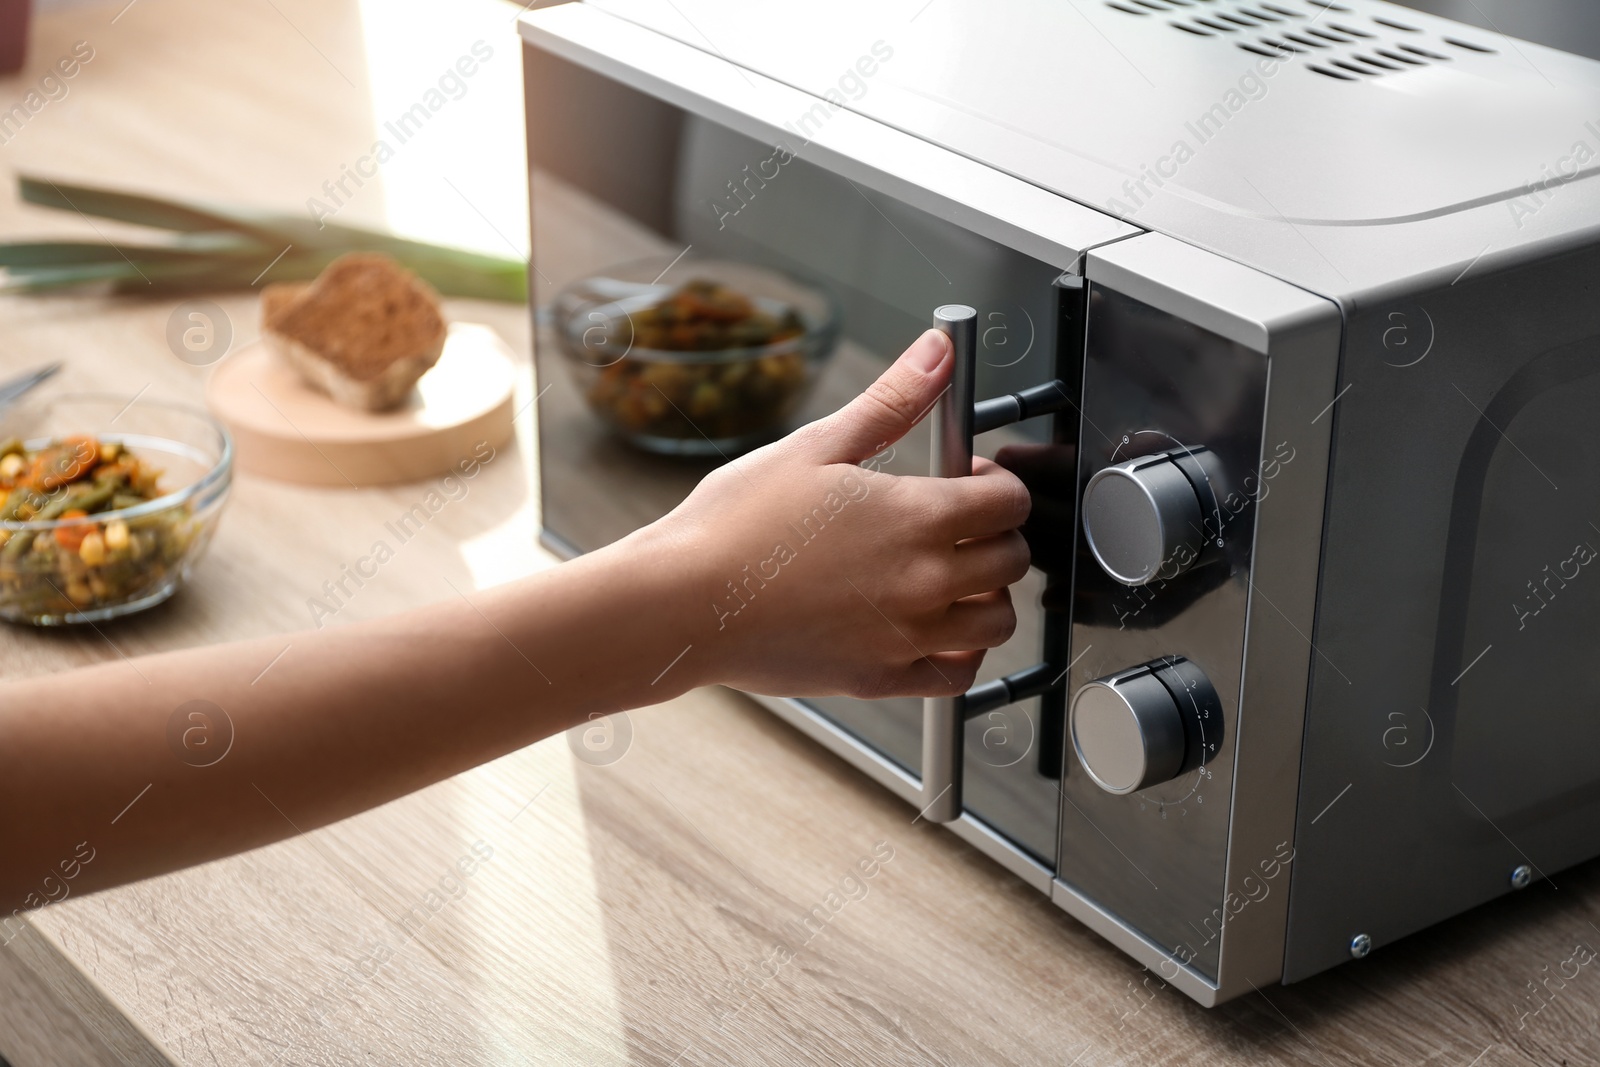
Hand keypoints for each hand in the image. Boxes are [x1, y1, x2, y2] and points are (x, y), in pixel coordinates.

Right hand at [658, 328, 1031, 699]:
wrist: (684, 603)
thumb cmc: (736, 526)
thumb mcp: (816, 447)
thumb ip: (891, 400)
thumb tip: (938, 351)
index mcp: (916, 517)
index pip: (1009, 502)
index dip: (995, 483)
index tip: (965, 480)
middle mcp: (925, 581)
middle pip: (1012, 559)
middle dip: (995, 533)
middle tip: (955, 523)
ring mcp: (906, 636)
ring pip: (997, 621)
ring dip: (988, 594)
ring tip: (950, 575)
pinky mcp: (881, 677)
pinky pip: (958, 675)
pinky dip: (962, 653)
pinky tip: (935, 629)